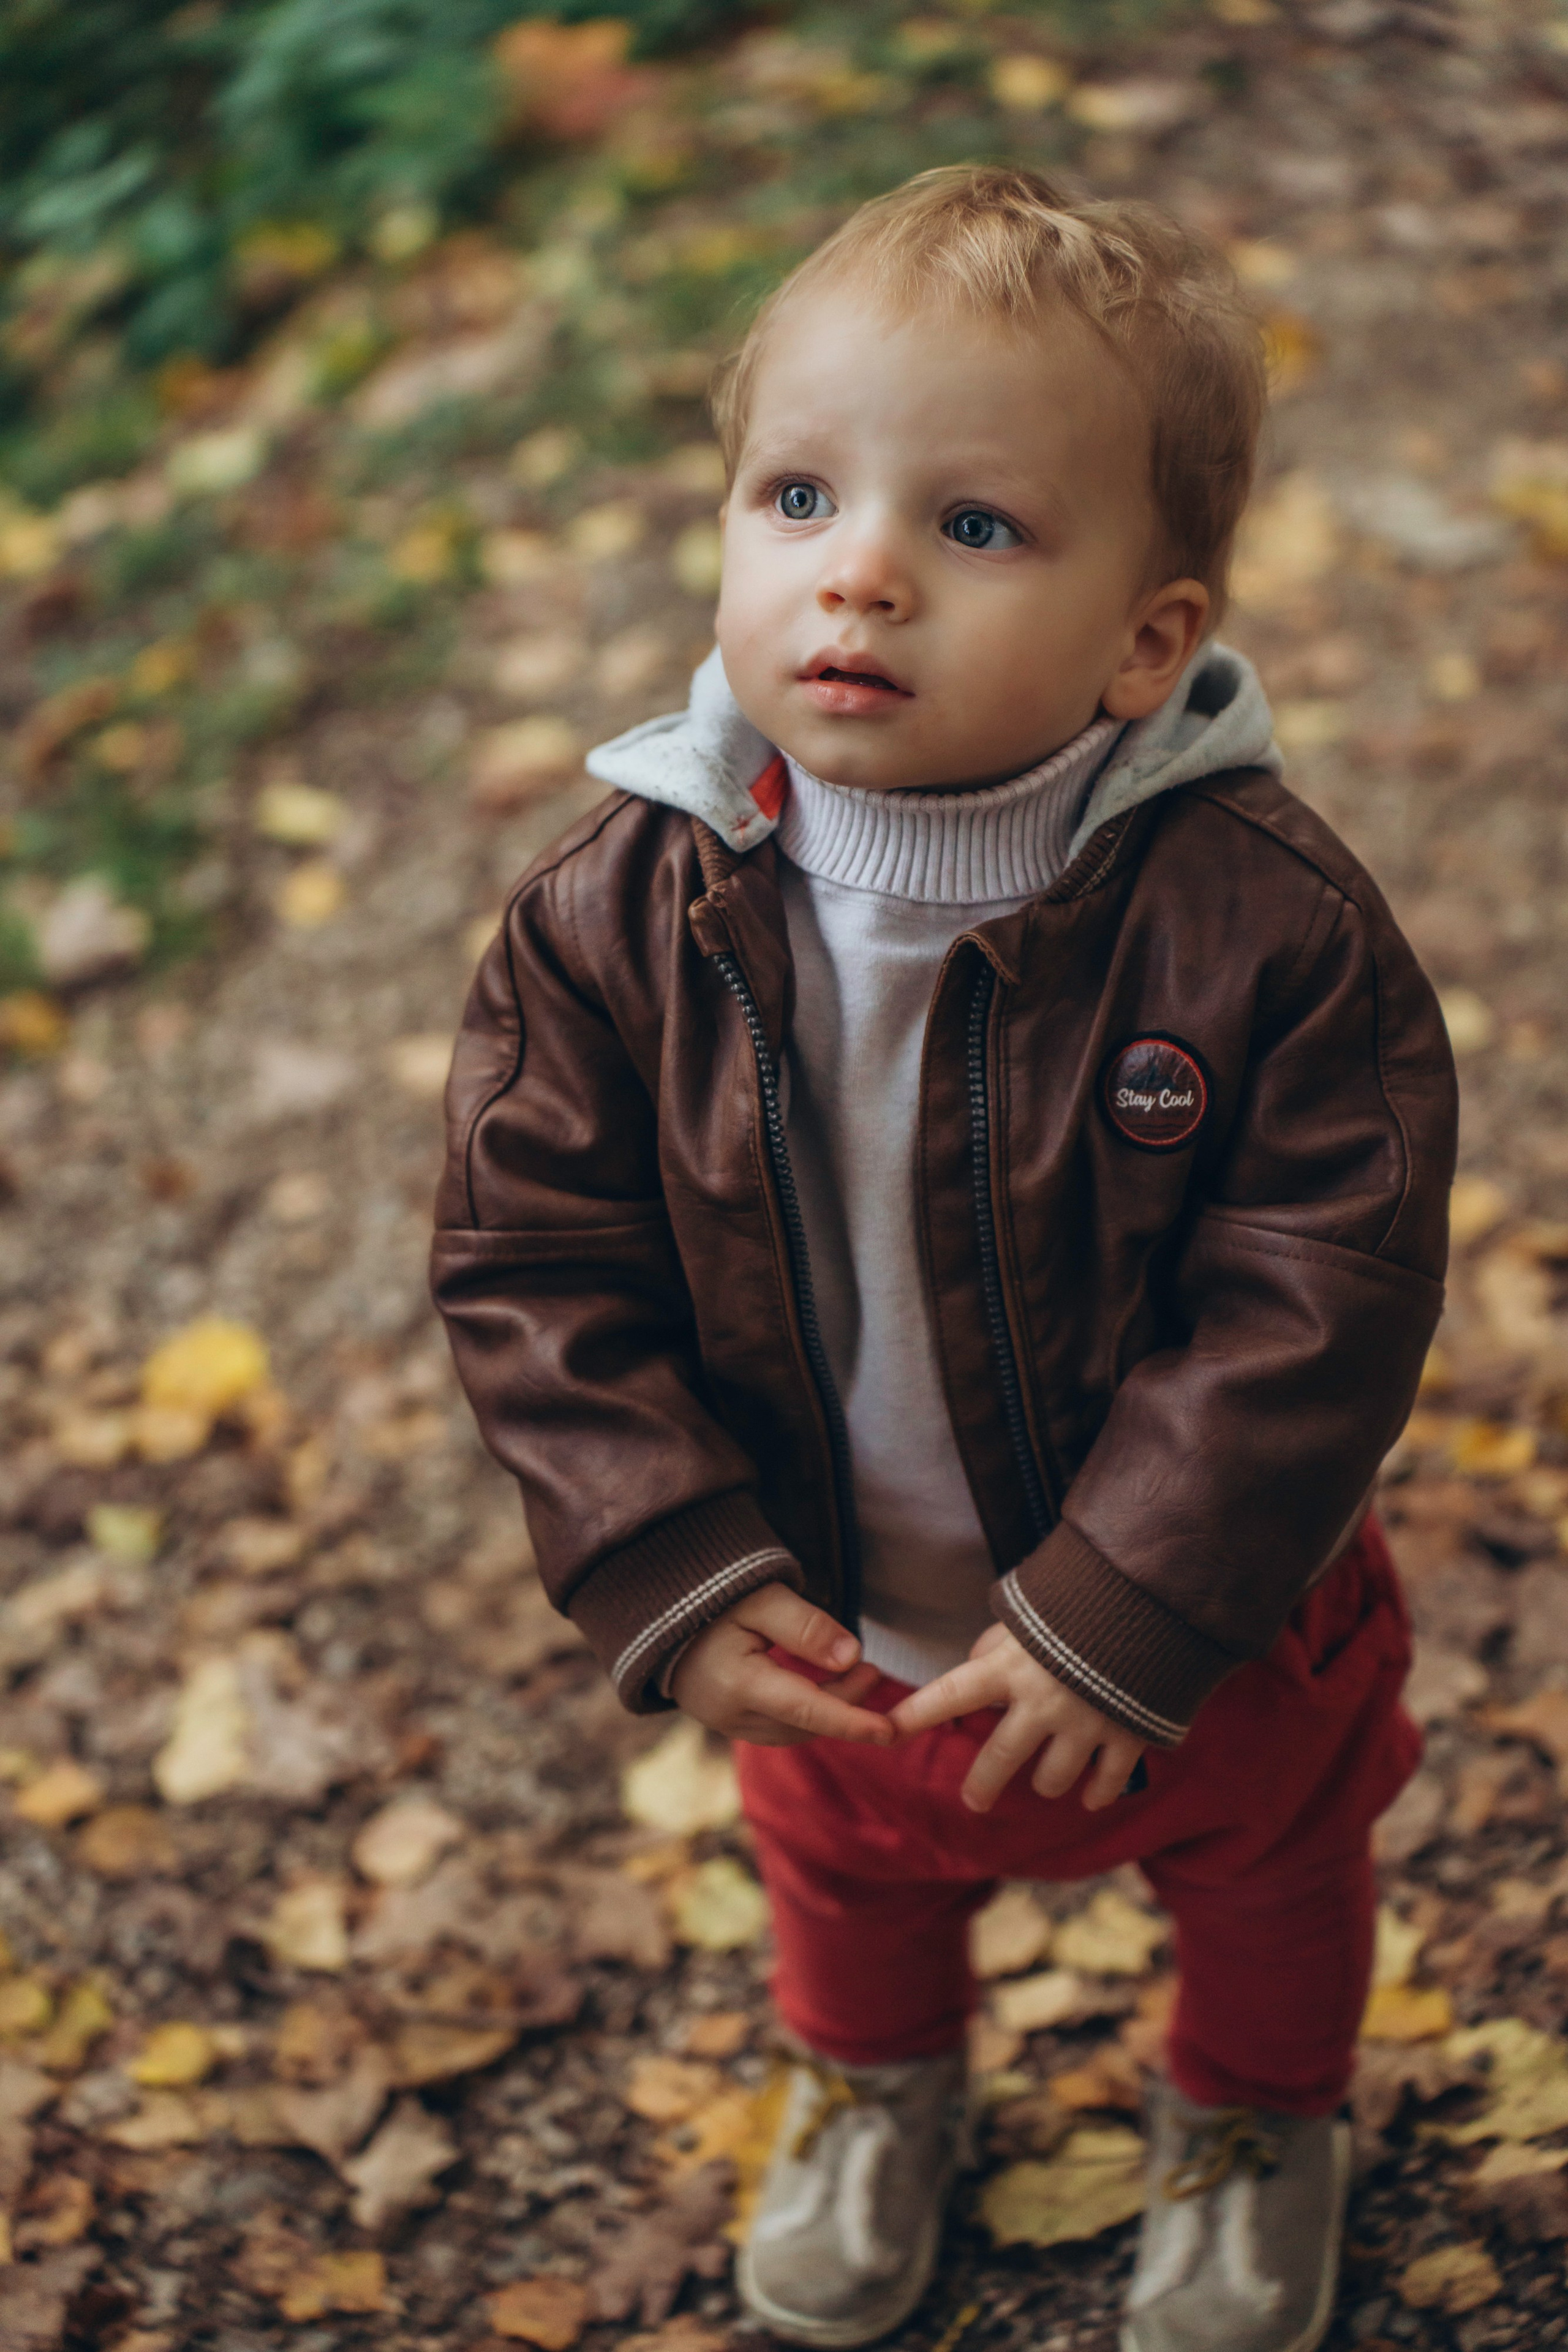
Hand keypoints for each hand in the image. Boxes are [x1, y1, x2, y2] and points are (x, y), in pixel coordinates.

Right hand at [670, 1582, 896, 1747]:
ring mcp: (726, 1724)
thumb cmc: (710, 1598)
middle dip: (846, 1703)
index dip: (850, 1720)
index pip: (806, 1708)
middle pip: (805, 1723)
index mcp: (736, 1683)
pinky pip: (778, 1728)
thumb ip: (806, 1627)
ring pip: (793, 1731)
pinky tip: (822, 1686)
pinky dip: (808, 1713)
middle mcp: (730, 1715)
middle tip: (873, 1669)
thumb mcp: (760, 1598)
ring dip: (829, 1709)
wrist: (655, 1613)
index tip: (888, 1730)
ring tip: (857, 1674)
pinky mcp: (728, 1723)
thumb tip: (851, 1658)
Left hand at [888, 1622, 1144, 1811]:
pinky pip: (1106, 1781)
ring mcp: (1084, 1723)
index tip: (886, 1730)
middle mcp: (1041, 1702)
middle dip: (982, 1785)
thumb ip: (996, 1644)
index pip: (950, 1693)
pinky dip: (1097, 1793)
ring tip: (1044, 1780)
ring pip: (1052, 1779)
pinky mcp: (1126, 1734)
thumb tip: (975, 1665)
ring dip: (1046, 1782)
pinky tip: (1090, 1798)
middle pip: (1001, 1759)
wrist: (1154, 1598)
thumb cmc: (1081, 1597)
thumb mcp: (1027, 1612)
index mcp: (1011, 1666)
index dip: (917, 1713)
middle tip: (974, 1802)